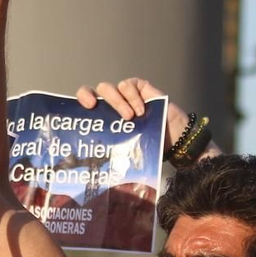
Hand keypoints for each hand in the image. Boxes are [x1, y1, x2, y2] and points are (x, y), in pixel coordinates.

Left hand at [75, 77, 189, 149]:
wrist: (175, 143)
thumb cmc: (146, 149)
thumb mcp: (122, 150)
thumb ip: (108, 151)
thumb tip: (88, 171)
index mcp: (103, 118)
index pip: (84, 104)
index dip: (80, 101)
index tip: (85, 108)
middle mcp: (111, 105)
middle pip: (94, 91)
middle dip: (89, 95)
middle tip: (94, 106)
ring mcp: (125, 95)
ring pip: (111, 87)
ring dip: (118, 101)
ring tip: (130, 117)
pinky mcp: (141, 88)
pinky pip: (130, 85)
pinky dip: (133, 96)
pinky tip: (141, 111)